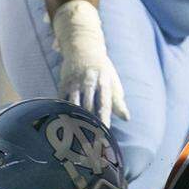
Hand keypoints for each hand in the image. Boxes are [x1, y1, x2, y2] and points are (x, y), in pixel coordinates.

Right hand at [53, 0, 129, 126]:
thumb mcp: (113, 82)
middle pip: (88, 107)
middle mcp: (89, 82)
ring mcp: (74, 82)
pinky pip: (62, 100)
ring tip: (74, 137)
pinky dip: (62, 112)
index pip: (104, 104)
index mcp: (104, 82)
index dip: (103, 119)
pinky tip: (62, 125)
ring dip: (74, 120)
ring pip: (73, 104)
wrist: (83, 48)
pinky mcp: (63, 83)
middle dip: (88, 124)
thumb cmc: (102, 70)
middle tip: (89, 141)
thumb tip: (126, 118)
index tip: (104, 133)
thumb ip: (118, 101)